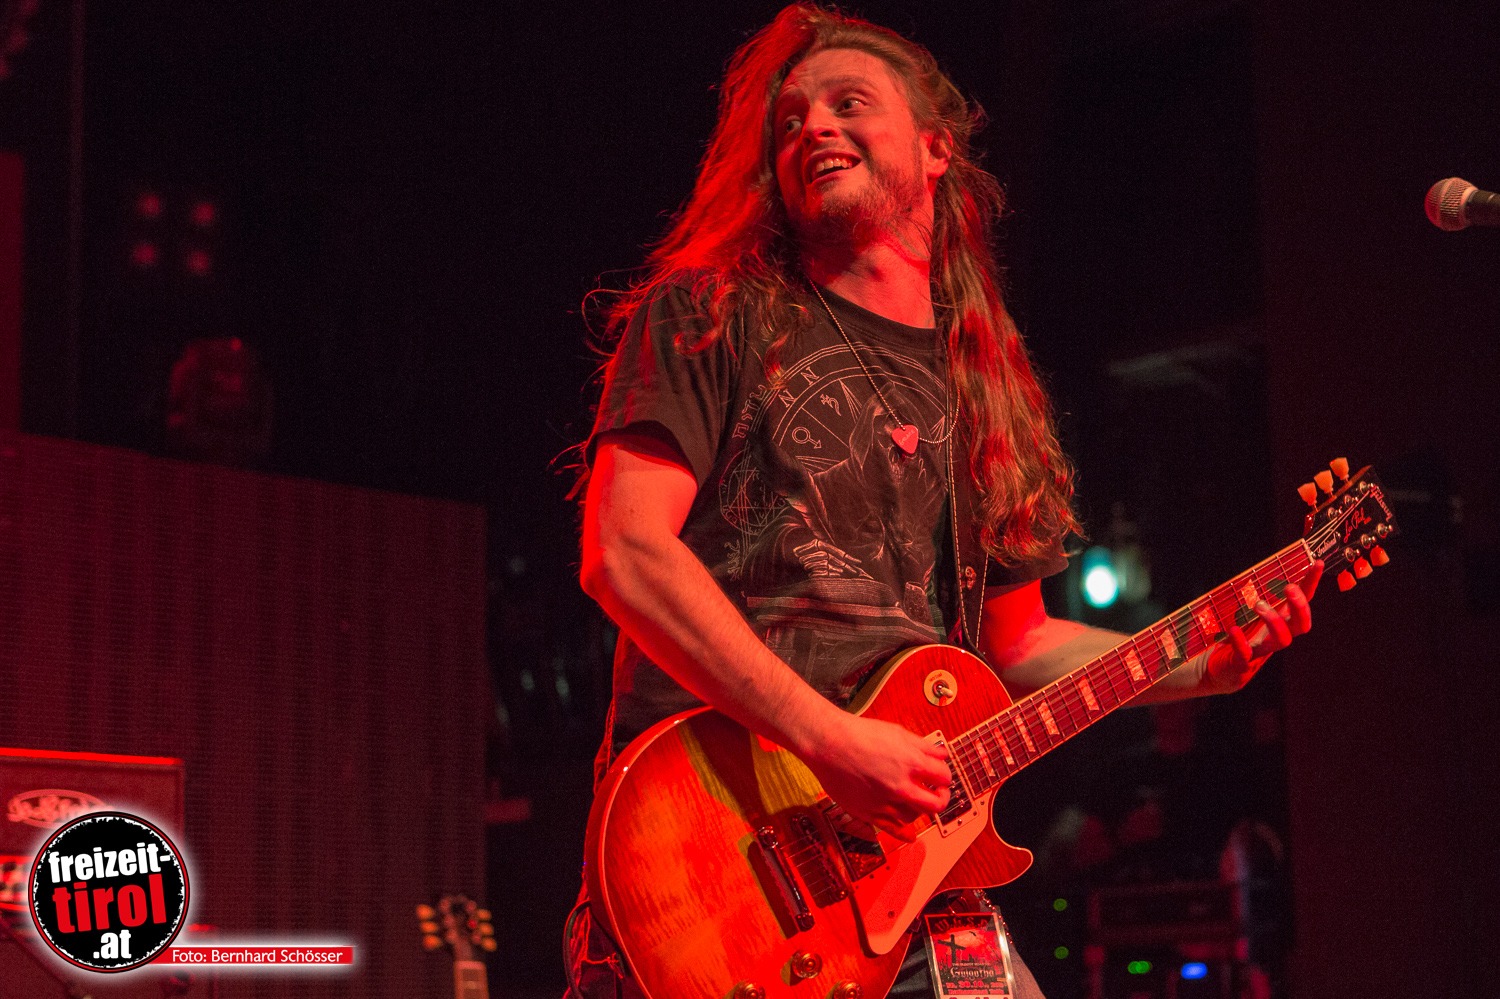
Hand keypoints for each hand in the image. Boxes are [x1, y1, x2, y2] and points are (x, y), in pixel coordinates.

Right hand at [801, 713, 951, 841]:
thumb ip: (922, 747)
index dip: (943, 775)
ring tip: (912, 800)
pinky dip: (906, 834)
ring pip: (916, 817)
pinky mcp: (871, 813)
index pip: (944, 776)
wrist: (828, 742)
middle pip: (937, 804)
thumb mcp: (898, 732)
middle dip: (940, 797)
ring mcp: (886, 802)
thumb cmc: (859, 734)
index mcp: (912, 763)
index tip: (938, 776)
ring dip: (918, 808)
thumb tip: (941, 755)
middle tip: (936, 793)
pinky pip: (895, 831)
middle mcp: (902, 786)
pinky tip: (910, 834)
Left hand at [1204, 560, 1322, 692]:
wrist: (1221, 668)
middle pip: (1301, 624)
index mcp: (1281, 620)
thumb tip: (1266, 566)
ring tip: (1257, 604)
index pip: (1303, 601)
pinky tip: (1233, 630)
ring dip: (1273, 620)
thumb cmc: (1241, 635)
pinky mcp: (1243, 662)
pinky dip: (1240, 641)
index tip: (1317, 563)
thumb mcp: (1251, 611)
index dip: (1312, 583)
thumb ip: (1259, 594)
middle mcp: (1276, 635)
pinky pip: (1246, 653)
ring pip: (1282, 639)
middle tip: (1289, 587)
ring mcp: (1262, 650)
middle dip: (1300, 606)